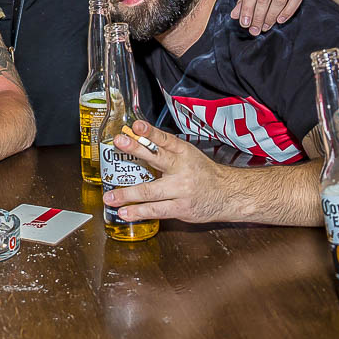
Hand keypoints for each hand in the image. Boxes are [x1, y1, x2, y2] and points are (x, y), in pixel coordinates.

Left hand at [101, 120, 239, 223]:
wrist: (229, 195)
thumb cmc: (204, 174)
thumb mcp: (188, 156)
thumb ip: (165, 151)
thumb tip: (136, 141)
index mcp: (184, 152)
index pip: (165, 139)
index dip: (150, 132)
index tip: (136, 125)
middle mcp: (182, 169)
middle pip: (157, 158)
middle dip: (136, 149)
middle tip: (119, 142)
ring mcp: (181, 190)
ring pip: (151, 191)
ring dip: (128, 194)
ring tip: (110, 197)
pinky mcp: (181, 208)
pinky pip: (156, 210)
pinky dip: (139, 212)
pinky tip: (125, 212)